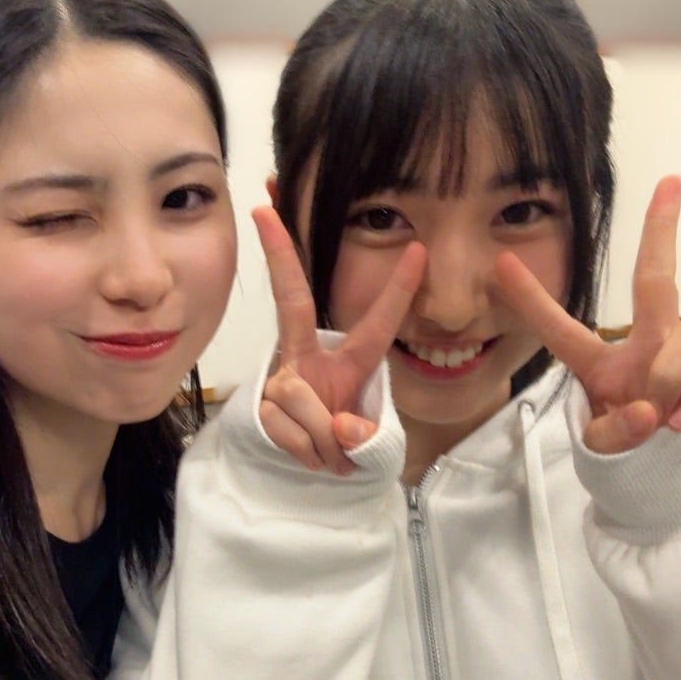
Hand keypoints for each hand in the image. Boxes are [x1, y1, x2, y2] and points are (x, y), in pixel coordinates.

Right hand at [252, 206, 424, 472]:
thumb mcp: (367, 441)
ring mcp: (281, 379)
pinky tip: (312, 458)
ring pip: (304, 400)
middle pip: (291, 300)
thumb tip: (342, 429)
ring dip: (326, 441)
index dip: (400, 289)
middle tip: (264, 208)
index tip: (419, 250)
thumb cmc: (345, 440)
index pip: (378, 323)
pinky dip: (309, 453)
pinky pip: (291, 430)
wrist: (312, 471)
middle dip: (280, 253)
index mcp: (347, 358)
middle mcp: (306, 357)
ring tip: (334, 456)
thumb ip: (363, 435)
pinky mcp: (261, 406)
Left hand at [495, 176, 680, 454]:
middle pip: (655, 278)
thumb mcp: (605, 447)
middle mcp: (646, 343)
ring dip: (671, 376)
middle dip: (661, 228)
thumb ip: (613, 434)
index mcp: (599, 362)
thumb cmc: (633, 445)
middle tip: (670, 183)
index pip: (559, 328)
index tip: (501, 262)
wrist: (677, 473)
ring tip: (659, 417)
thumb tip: (647, 412)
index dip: (529, 299)